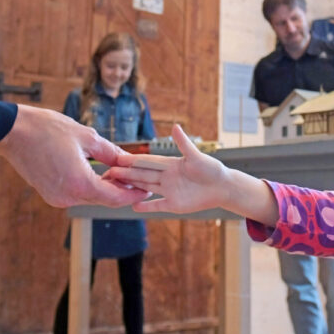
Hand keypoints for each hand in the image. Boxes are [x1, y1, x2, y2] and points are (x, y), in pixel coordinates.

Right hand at [0, 104, 147, 207]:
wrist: (13, 133)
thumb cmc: (47, 130)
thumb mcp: (86, 136)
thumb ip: (110, 152)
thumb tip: (128, 160)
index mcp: (79, 183)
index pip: (115, 197)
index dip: (133, 194)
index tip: (147, 189)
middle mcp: (68, 197)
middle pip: (104, 199)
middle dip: (122, 190)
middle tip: (138, 178)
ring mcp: (57, 198)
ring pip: (91, 197)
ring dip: (106, 188)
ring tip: (121, 173)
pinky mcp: (50, 195)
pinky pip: (78, 194)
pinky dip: (91, 186)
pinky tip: (100, 173)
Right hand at [105, 124, 231, 214]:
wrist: (223, 187)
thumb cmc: (212, 169)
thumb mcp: (197, 156)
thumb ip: (184, 144)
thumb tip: (175, 126)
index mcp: (171, 164)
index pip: (149, 161)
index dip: (134, 159)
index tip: (118, 157)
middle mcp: (168, 177)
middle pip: (144, 174)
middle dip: (127, 173)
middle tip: (110, 171)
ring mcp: (170, 191)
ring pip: (147, 187)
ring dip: (133, 186)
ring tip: (116, 185)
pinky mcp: (175, 204)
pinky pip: (157, 205)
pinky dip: (146, 206)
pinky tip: (134, 206)